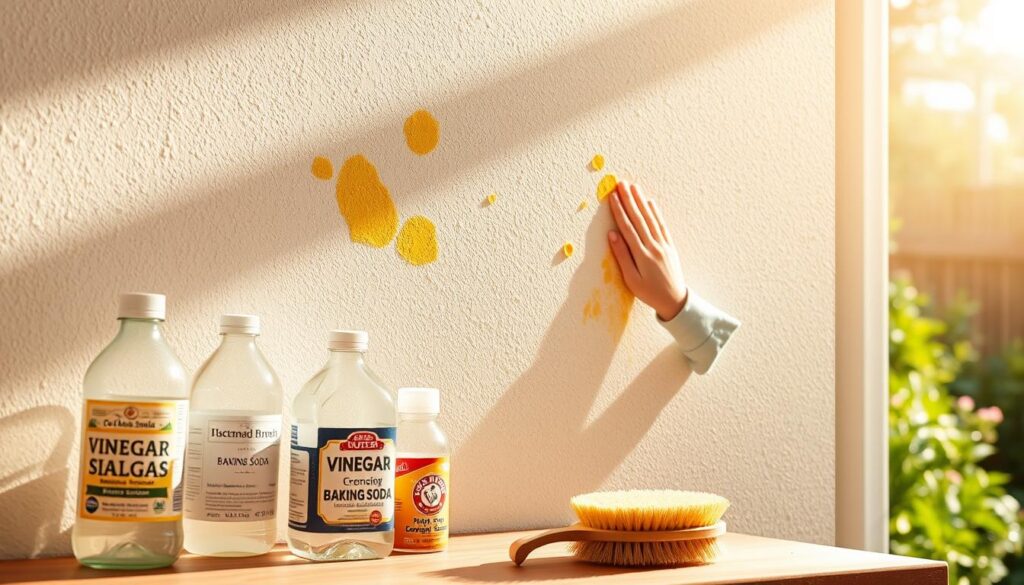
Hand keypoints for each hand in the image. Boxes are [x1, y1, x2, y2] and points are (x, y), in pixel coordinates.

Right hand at [607, 181, 687, 320]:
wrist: (675, 300)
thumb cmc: (649, 293)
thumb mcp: (631, 279)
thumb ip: (622, 256)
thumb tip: (612, 235)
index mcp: (642, 254)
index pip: (628, 227)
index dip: (619, 210)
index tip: (612, 197)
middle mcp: (654, 246)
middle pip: (639, 218)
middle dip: (629, 199)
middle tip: (621, 183)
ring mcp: (663, 244)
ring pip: (650, 218)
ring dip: (641, 201)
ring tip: (634, 187)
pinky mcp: (670, 246)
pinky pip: (662, 225)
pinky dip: (656, 212)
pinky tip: (650, 202)